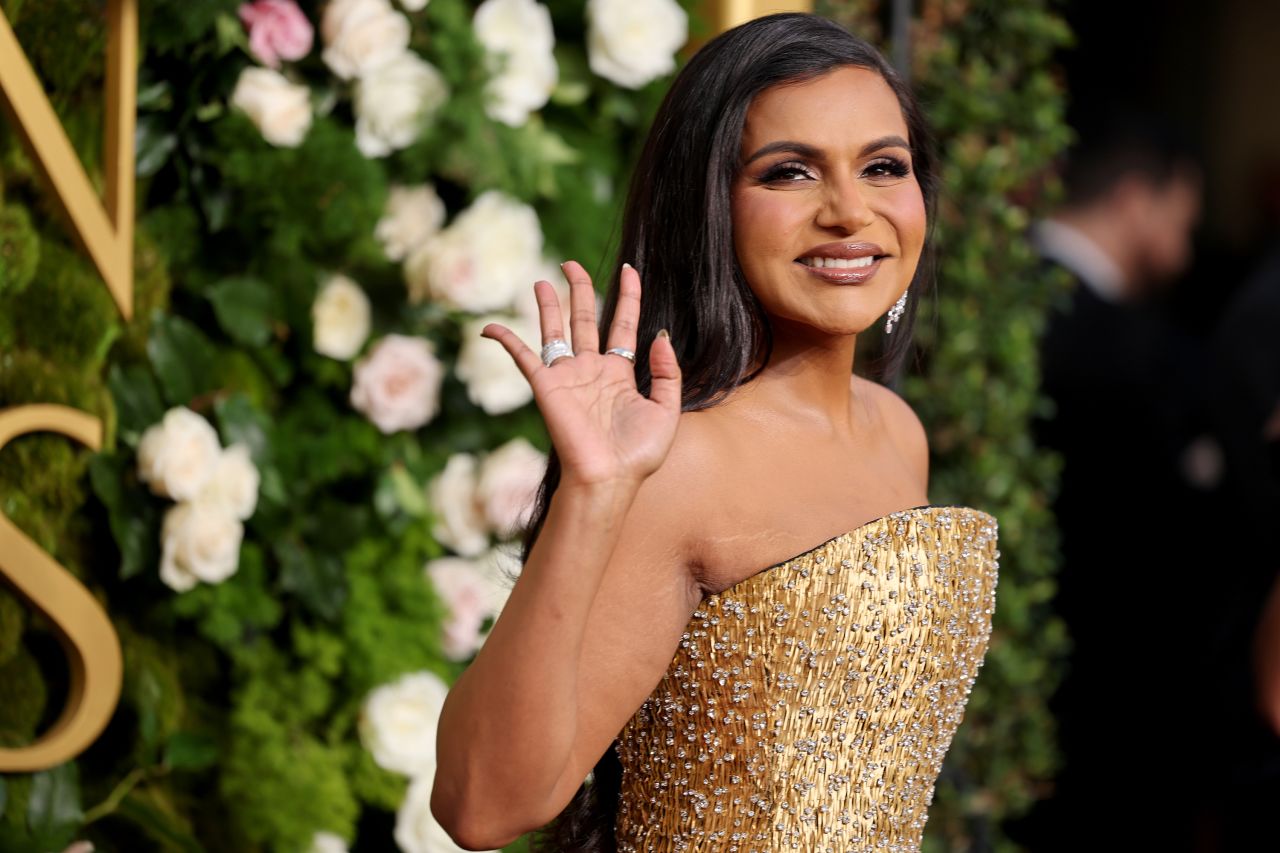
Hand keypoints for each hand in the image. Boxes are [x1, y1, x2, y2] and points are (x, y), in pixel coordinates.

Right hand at [479, 260, 681, 489]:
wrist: (609, 479)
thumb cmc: (638, 454)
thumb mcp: (666, 410)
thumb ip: (666, 372)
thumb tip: (659, 334)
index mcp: (620, 373)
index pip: (624, 324)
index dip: (628, 295)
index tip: (631, 269)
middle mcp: (592, 370)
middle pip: (586, 318)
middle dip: (580, 289)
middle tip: (572, 264)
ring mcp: (567, 377)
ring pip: (555, 330)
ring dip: (548, 305)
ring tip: (543, 280)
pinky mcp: (546, 387)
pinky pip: (522, 357)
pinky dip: (506, 340)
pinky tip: (490, 327)